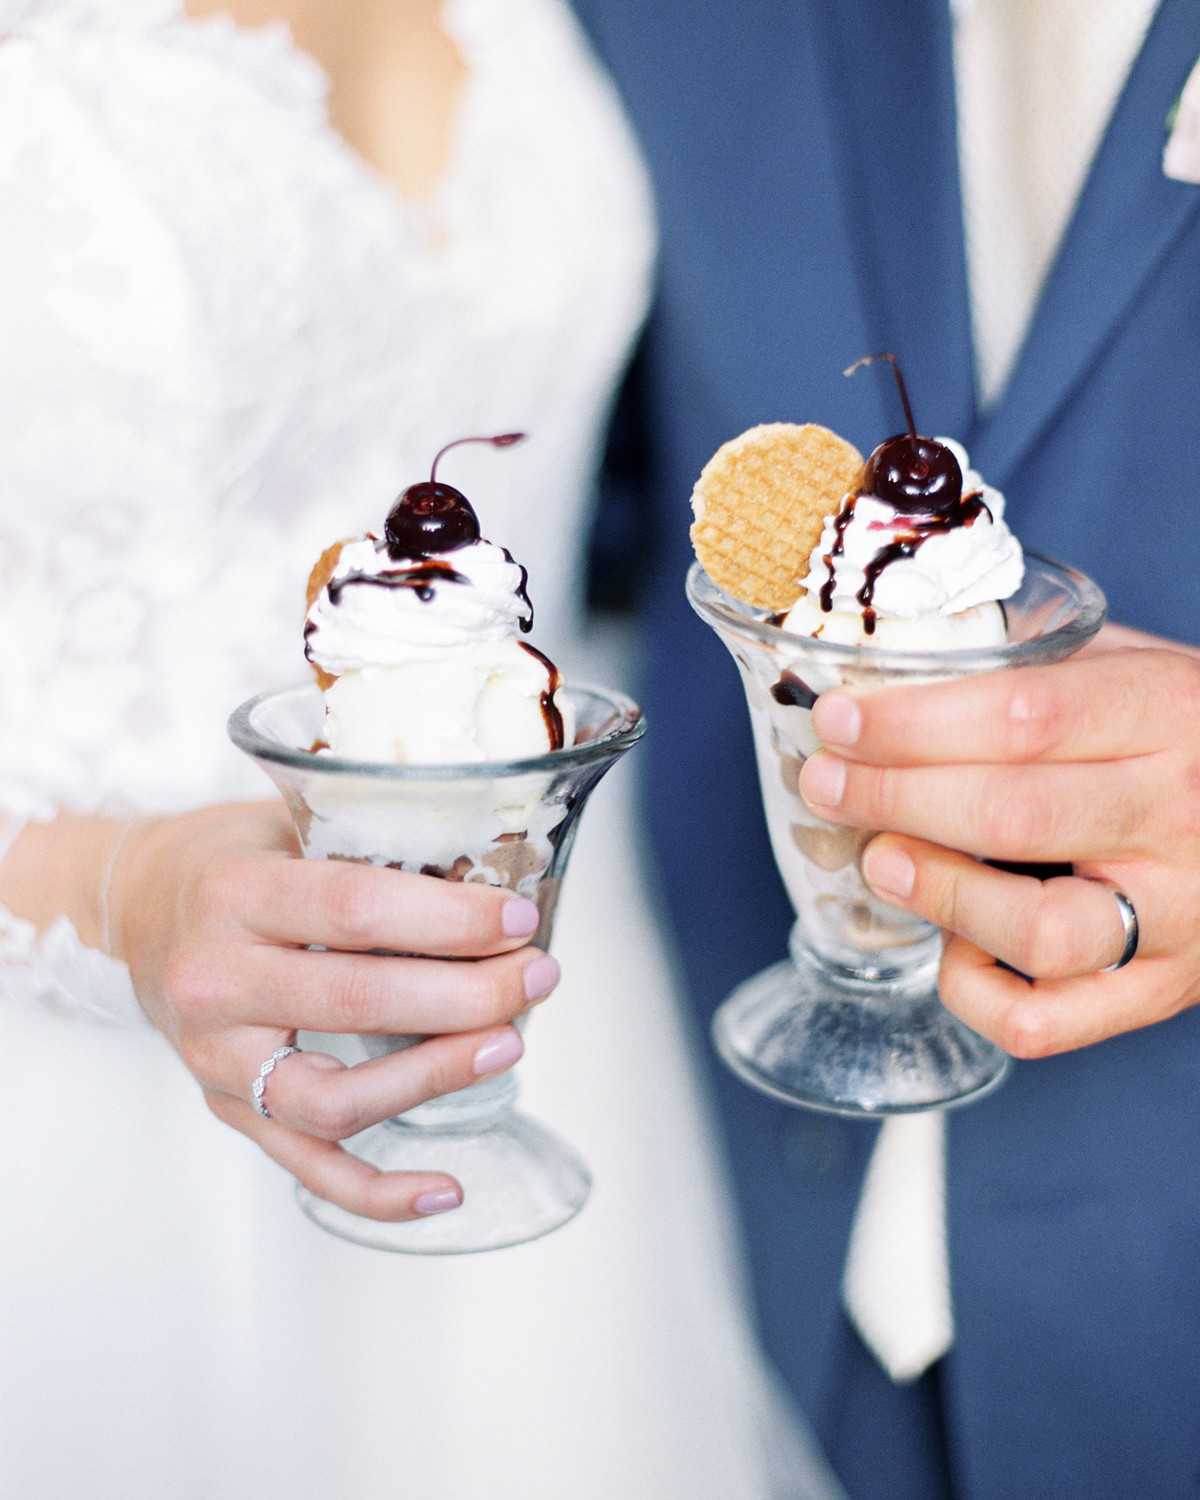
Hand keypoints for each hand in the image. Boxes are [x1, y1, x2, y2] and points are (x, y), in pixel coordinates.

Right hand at [112, 801, 559, 1219]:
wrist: (139, 909)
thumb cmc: (234, 860)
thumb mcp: (289, 824)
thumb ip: (375, 847)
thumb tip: (497, 879)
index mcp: (233, 893)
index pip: (356, 908)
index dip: (449, 919)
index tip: (518, 922)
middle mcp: (214, 981)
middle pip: (358, 1001)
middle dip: (468, 994)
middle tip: (536, 976)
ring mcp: (218, 1059)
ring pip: (336, 1099)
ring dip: (435, 1077)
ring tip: (508, 1045)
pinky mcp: (231, 1109)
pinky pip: (308, 1168)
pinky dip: (379, 1192)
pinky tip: (446, 1187)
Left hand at [797, 632, 1199, 1058]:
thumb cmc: (1188, 735)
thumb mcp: (1136, 668)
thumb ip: (1035, 663)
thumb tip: (889, 662)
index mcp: (1171, 712)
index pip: (1025, 715)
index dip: (914, 722)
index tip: (838, 719)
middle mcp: (1182, 814)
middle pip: (1013, 813)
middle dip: (892, 797)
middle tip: (826, 782)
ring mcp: (1179, 915)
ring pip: (1039, 930)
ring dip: (936, 893)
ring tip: (880, 859)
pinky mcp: (1162, 990)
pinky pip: (1047, 1021)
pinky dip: (976, 992)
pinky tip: (953, 945)